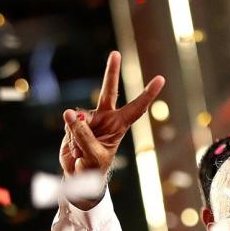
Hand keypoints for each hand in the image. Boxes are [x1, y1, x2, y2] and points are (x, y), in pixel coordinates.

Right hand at [59, 51, 165, 206]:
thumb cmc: (93, 169)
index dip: (148, 94)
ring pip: (79, 119)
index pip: (137, 108)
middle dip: (111, 71)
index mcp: (120, 126)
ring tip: (81, 153)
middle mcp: (107, 118)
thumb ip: (83, 135)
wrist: (79, 176)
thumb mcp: (93, 155)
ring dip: (77, 137)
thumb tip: (70, 114)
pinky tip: (74, 150)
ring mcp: (90, 119)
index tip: (160, 78)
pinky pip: (69, 124)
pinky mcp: (74, 122)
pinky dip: (70, 139)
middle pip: (108, 91)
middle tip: (116, 53)